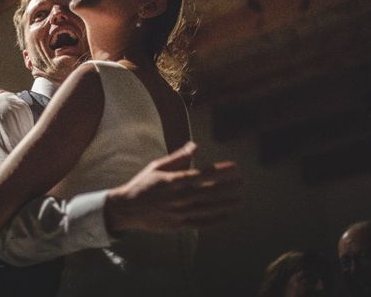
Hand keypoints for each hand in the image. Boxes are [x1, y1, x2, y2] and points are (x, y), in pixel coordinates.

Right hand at [104, 142, 240, 232]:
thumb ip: (178, 157)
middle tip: (243, 183)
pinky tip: (227, 216)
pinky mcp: (178, 225)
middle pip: (209, 192)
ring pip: (208, 208)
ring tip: (239, 199)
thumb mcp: (157, 166)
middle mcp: (179, 198)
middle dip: (228, 187)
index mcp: (174, 181)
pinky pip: (200, 223)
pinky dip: (215, 220)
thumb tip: (194, 145)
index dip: (221, 172)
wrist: (127, 208)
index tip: (235, 168)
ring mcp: (179, 213)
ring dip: (226, 203)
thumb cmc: (143, 184)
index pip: (203, 175)